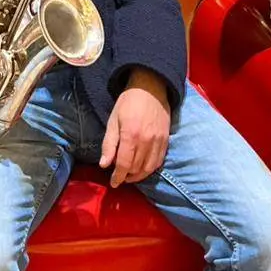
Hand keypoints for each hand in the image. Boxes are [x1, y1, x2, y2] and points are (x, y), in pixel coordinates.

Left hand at [100, 70, 170, 188]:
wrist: (151, 88)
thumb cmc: (128, 102)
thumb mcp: (113, 120)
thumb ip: (109, 144)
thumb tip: (104, 165)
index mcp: (131, 135)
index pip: (124, 164)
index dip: (118, 177)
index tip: (113, 183)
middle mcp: (146, 140)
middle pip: (136, 168)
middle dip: (127, 176)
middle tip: (119, 177)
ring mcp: (158, 141)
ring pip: (149, 168)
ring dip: (139, 176)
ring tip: (130, 176)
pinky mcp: (166, 140)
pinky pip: (159, 161)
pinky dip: (150, 169)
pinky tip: (143, 168)